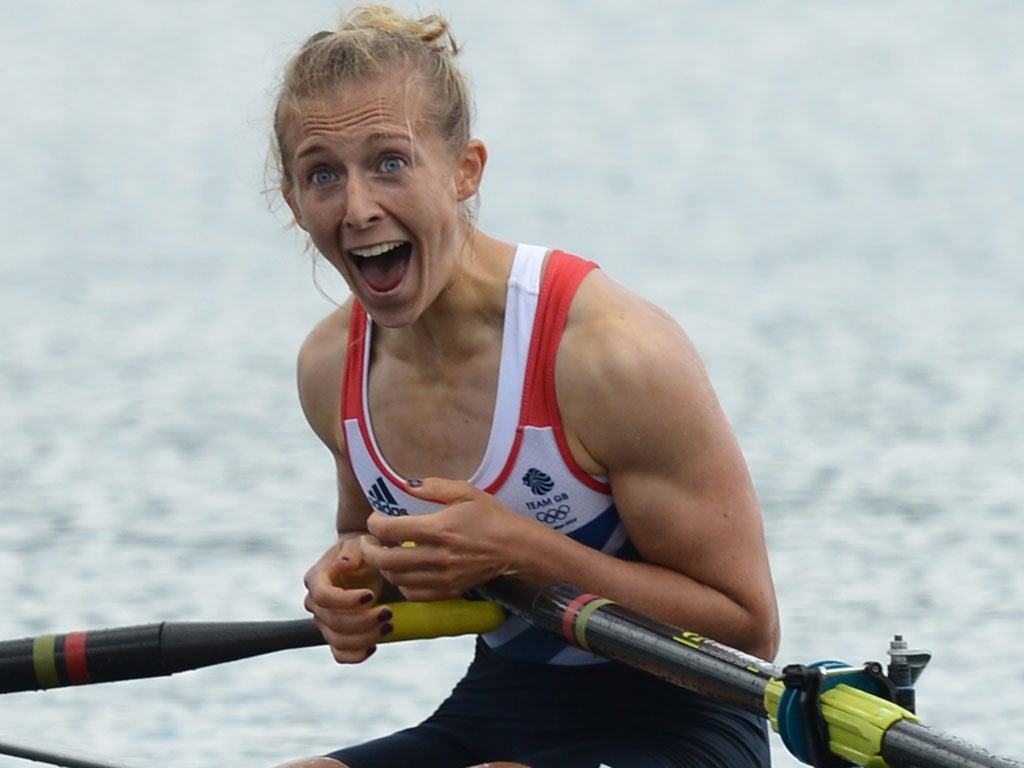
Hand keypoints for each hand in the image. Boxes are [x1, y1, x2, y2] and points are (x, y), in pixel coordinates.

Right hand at [303, 536, 393, 662]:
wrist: (370, 560)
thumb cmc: (365, 548)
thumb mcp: (361, 542)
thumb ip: (352, 551)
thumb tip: (342, 564)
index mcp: (316, 578)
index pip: (322, 596)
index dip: (345, 600)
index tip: (371, 595)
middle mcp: (315, 602)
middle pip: (332, 622)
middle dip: (363, 621)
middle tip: (389, 613)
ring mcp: (324, 621)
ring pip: (337, 641)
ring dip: (365, 637)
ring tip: (389, 625)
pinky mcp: (337, 635)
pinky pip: (340, 654)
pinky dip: (356, 655)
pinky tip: (374, 646)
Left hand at [362, 478, 521, 601]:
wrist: (515, 547)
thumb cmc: (490, 517)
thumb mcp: (466, 492)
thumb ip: (434, 486)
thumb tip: (407, 484)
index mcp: (439, 528)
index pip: (390, 530)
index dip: (374, 524)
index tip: (376, 519)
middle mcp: (437, 556)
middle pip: (386, 560)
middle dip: (369, 551)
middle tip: (368, 542)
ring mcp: (442, 577)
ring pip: (396, 579)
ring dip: (384, 567)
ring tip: (385, 555)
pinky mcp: (448, 591)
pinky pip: (413, 594)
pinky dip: (402, 584)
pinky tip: (404, 572)